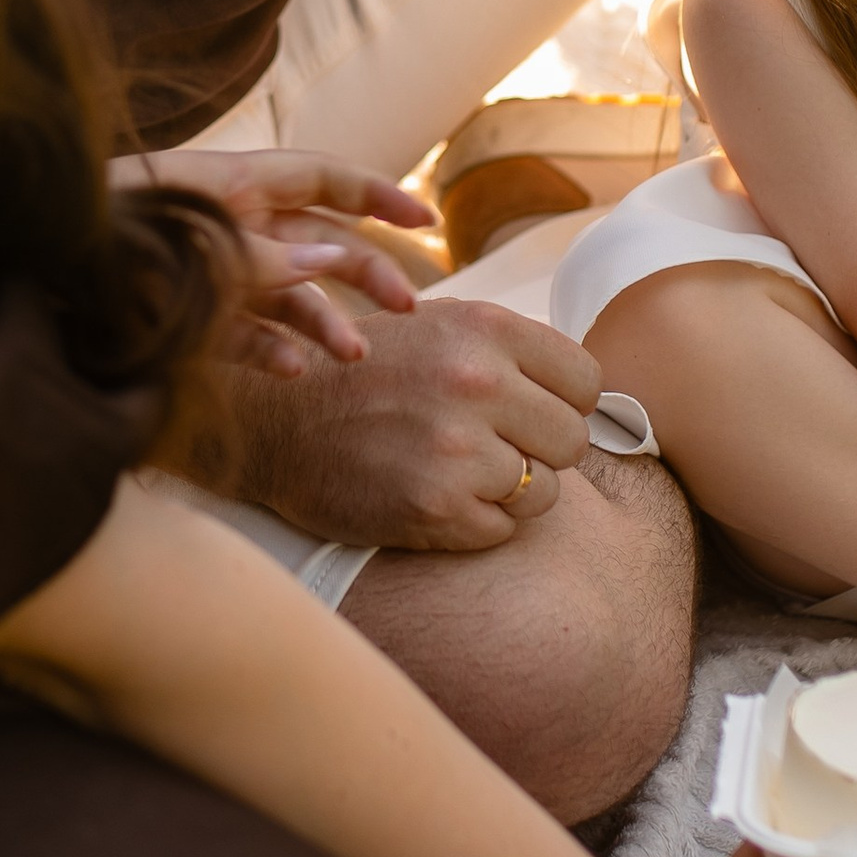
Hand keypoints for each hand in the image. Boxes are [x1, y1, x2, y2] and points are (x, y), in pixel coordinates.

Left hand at [114, 148, 435, 372]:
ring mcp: (205, 267)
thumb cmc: (108, 245)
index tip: (427, 221)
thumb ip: (269, 258)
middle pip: (314, 237)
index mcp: (233, 181)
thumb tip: (337, 256)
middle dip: (364, 271)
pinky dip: (266, 348)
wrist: (21, 277)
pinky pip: (237, 329)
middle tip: (408, 311)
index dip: (378, 195)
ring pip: (282, 290)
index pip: (323, 177)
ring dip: (321, 320)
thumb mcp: (200, 249)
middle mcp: (226, 220)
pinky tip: (292, 372)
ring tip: (352, 358)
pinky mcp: (179, 312)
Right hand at [223, 297, 602, 548]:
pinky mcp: (436, 507)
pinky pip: (503, 529)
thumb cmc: (359, 372)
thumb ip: (505, 349)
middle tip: (490, 449)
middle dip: (539, 451)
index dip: (561, 402)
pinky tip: (434, 498)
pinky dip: (476, 524)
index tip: (527, 412)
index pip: (585, 380)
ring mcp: (458, 448)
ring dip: (508, 492)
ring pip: (544, 491)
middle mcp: (477, 381)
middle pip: (573, 439)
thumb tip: (581, 390)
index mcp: (485, 328)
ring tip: (456, 473)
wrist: (271, 421)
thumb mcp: (433, 326)